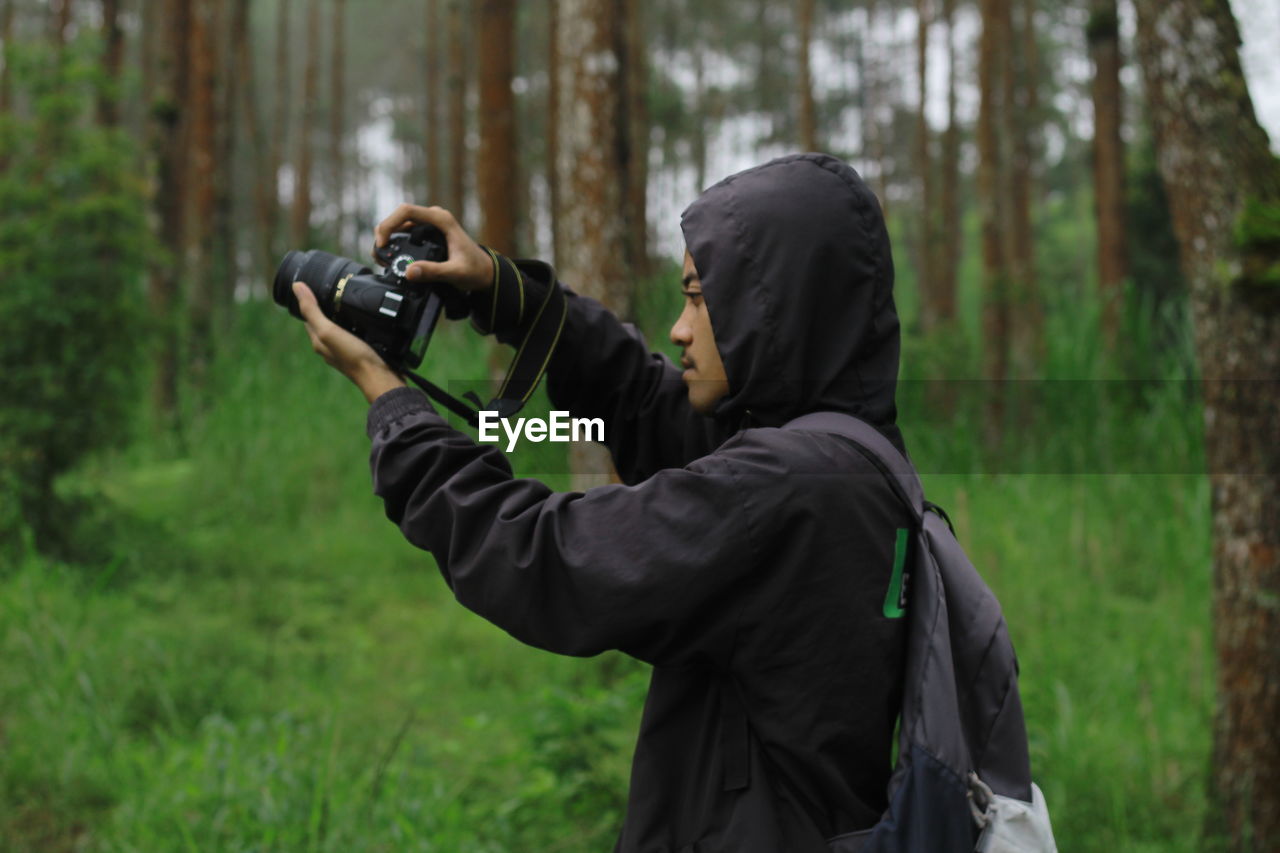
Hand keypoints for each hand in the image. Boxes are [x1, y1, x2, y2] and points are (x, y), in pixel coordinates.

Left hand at [293, 281, 406, 403]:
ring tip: (350, 299)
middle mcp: (331, 346)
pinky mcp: (362, 351)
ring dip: (343, 315)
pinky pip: (356, 333)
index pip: (308, 316)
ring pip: (341, 327)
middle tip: (335, 289)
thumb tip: (297, 286)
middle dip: (328, 307)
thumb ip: (312, 310)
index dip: (310, 300)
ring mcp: (347, 350)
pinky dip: (357, 323)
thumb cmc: (353, 356)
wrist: (381, 377)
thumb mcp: (328, 330)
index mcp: (319, 341)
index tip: (315, 285)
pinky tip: (365, 318)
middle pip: (325, 321)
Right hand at [374, 204, 494, 292]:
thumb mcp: (455, 273)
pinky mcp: (427, 234)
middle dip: (384, 233)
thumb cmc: (474, 270)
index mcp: (441, 220)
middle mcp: (434, 218)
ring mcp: (430, 225)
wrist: (485, 272)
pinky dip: (395, 243)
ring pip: (400, 225)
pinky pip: (405, 234)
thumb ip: (433, 272)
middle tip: (379, 255)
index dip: (389, 224)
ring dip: (388, 238)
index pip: (406, 211)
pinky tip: (391, 257)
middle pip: (399, 217)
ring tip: (382, 259)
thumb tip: (410, 272)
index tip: (383, 243)